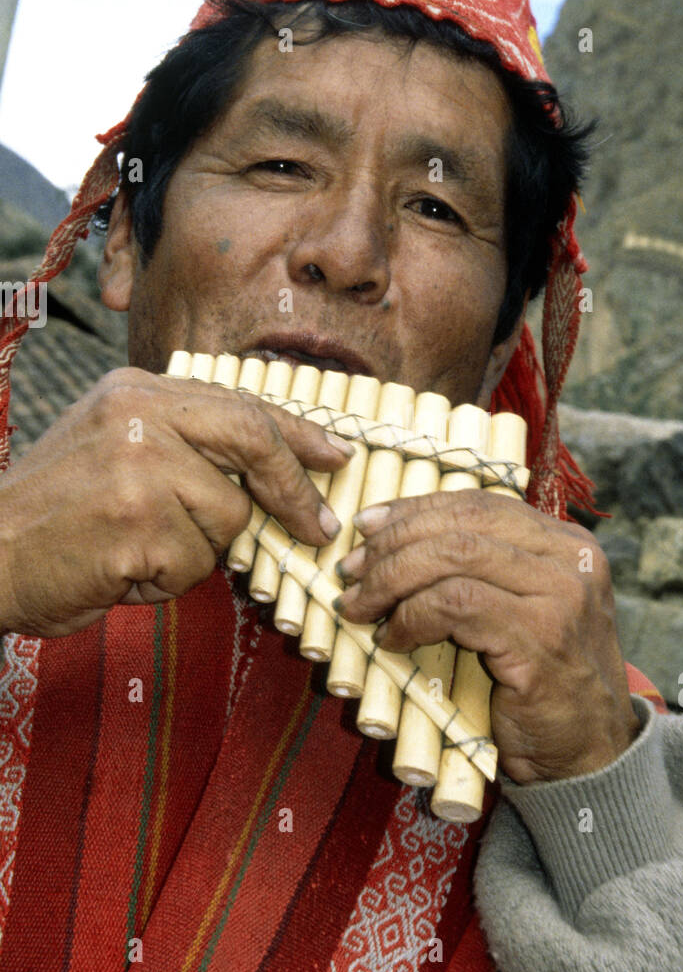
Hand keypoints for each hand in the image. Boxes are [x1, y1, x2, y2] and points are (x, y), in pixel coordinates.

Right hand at [0, 367, 351, 637]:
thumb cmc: (56, 513)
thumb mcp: (115, 446)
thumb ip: (185, 443)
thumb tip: (276, 468)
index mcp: (137, 389)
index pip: (240, 402)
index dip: (298, 433)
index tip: (336, 455)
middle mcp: (138, 415)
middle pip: (253, 439)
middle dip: (292, 488)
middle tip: (317, 526)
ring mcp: (135, 468)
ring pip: (226, 517)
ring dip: (196, 551)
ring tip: (135, 549)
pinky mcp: (133, 525)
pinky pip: (194, 564)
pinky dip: (166, 582)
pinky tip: (121, 571)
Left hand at [333, 491, 639, 783]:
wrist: (591, 754)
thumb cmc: (541, 686)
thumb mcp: (518, 611)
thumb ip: (482, 573)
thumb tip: (391, 539)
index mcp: (565, 543)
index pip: (478, 503)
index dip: (414, 510)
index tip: (367, 527)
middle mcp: (569, 558)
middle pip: (462, 524)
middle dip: (393, 543)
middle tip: (352, 572)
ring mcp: (559, 595)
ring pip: (454, 556)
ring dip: (392, 579)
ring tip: (360, 606)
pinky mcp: (539, 637)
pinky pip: (455, 604)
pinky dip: (411, 616)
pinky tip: (392, 639)